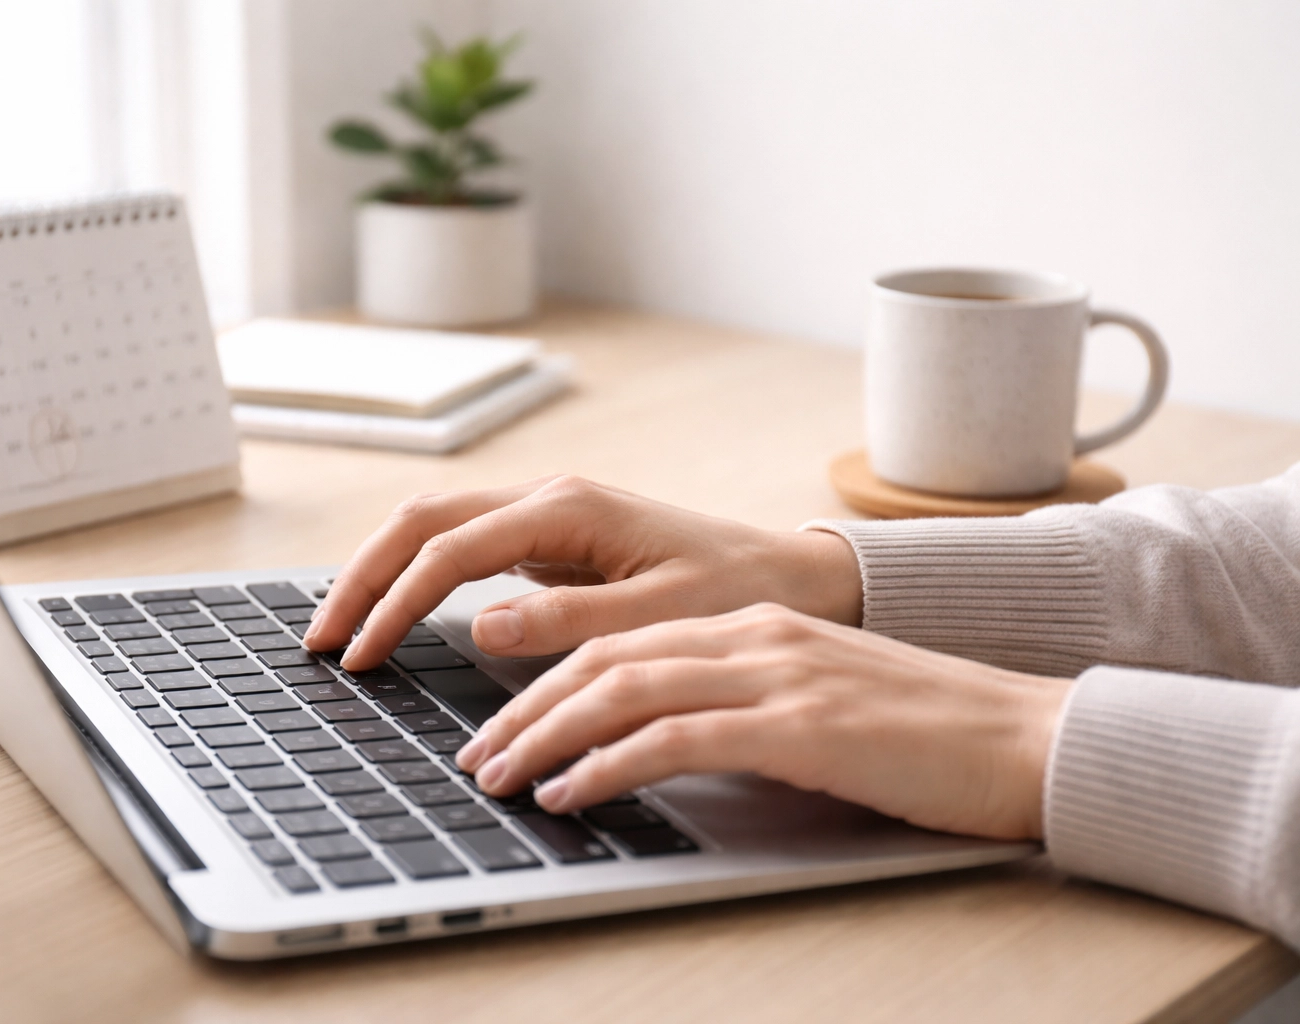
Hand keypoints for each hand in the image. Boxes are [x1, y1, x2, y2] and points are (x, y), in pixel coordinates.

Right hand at [303, 475, 863, 670]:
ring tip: (342, 627)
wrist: (787, 576)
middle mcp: (546, 499)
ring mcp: (544, 515)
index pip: (450, 552)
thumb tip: (481, 624)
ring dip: (381, 571)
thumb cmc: (736, 593)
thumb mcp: (661, 615)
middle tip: (320, 641)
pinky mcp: (549, 539)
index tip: (360, 655)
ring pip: (434, 527)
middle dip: (362, 577)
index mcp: (567, 508)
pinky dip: (416, 575)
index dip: (395, 603)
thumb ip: (570, 619)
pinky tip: (396, 611)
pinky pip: (462, 546)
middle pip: (422, 522)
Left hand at [455, 603, 1071, 839]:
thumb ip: (740, 704)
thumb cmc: (923, 732)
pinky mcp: (799, 726)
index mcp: (753, 625)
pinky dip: (608, 765)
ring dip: (547, 736)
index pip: (622, 642)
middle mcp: (754, 636)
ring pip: (624, 691)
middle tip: (479, 755)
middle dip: (527, 710)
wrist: (1023, 736)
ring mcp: (776, 675)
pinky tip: (573, 794)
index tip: (504, 724)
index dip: (548, 682)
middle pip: (605, 660)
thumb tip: (659, 742)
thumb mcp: (815, 699)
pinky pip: (675, 739)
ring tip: (502, 777)